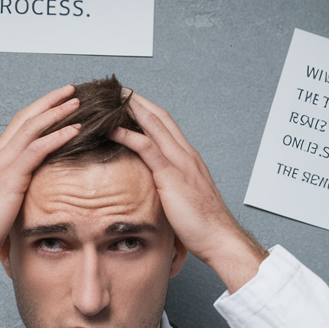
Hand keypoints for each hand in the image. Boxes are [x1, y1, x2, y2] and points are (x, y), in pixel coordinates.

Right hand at [0, 85, 81, 304]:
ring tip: (77, 102)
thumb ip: (15, 188)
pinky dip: (58, 136)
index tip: (56, 103)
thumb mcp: (1, 201)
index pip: (18, 125)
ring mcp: (2, 162)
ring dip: (57, 112)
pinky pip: (38, 149)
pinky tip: (74, 130)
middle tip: (70, 91)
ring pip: (32, 126)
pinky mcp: (10, 175)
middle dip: (49, 101)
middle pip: (25, 117)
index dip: (38, 111)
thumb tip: (31, 190)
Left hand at [112, 92, 266, 292]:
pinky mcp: (172, 176)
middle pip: (159, 116)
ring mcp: (180, 162)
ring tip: (109, 99)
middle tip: (115, 89)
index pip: (166, 124)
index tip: (129, 101)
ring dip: (131, 109)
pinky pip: (147, 148)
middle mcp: (185, 154)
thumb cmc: (202, 224)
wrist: (219, 238)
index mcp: (188, 158)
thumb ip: (169, 185)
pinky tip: (112, 129)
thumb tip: (152, 185)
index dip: (147, 109)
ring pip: (153, 125)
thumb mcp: (183, 198)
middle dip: (137, 100)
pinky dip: (128, 135)